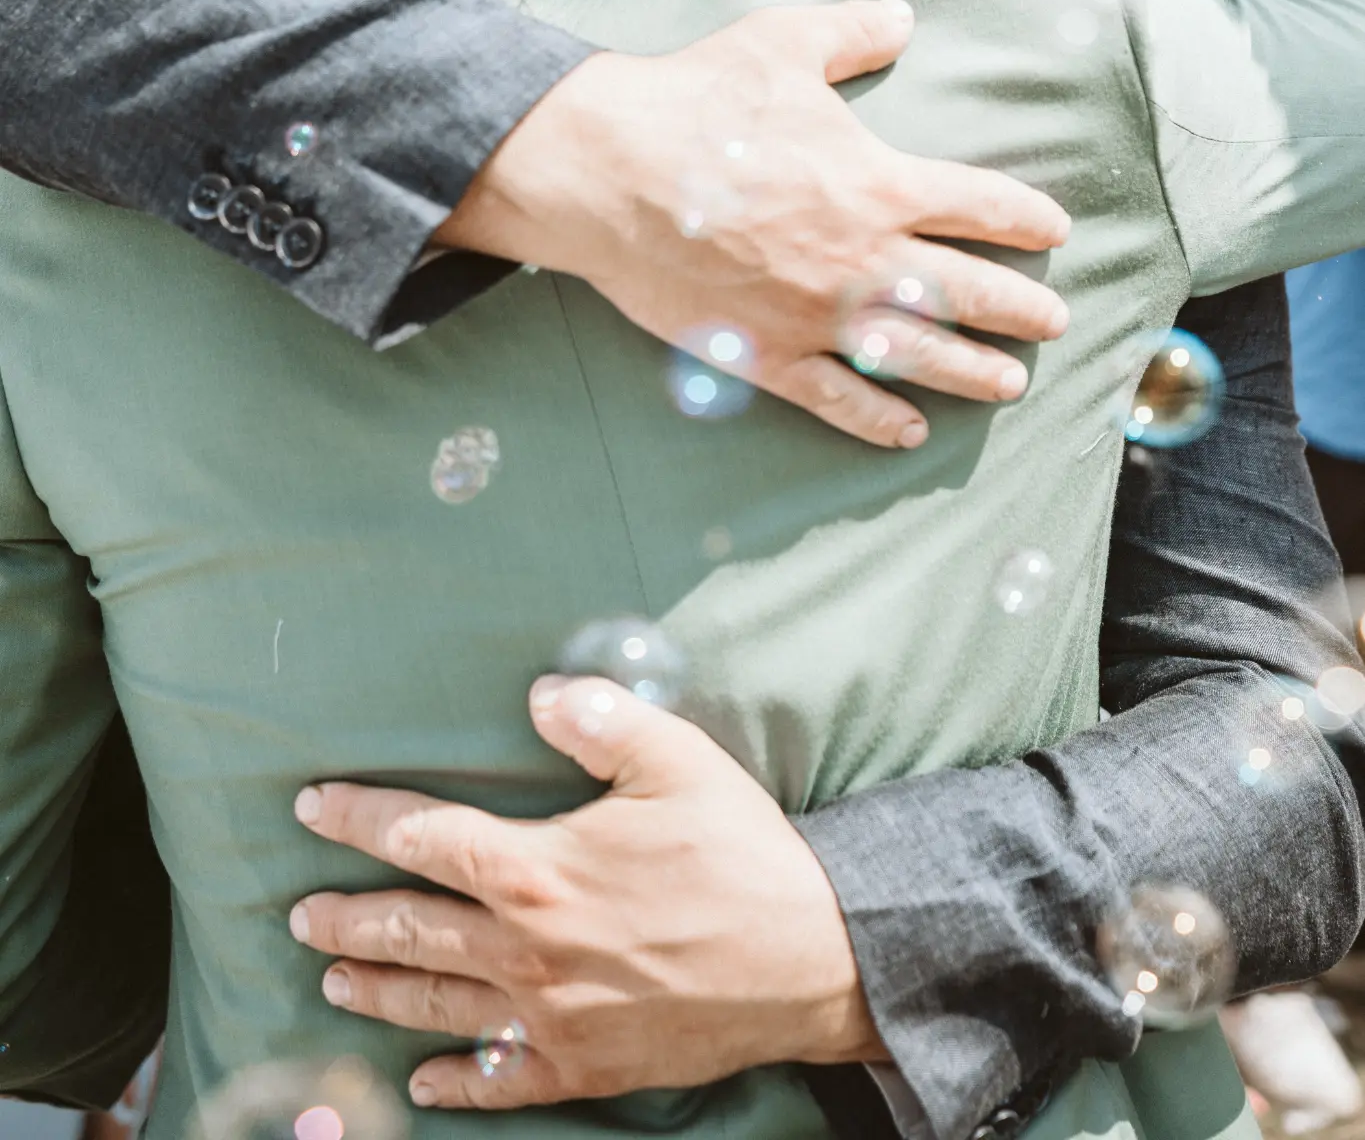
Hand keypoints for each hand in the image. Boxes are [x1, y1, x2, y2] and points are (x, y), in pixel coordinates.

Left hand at [291, 675, 887, 1110]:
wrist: (811, 961)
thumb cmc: (741, 854)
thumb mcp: (678, 759)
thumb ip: (601, 719)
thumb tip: (539, 693)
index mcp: (539, 868)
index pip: (423, 838)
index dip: (359, 819)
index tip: (311, 807)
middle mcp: (527, 949)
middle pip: (409, 929)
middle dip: (345, 914)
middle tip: (298, 910)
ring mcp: (549, 1018)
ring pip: (435, 1004)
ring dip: (374, 988)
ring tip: (331, 975)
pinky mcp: (584, 1068)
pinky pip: (497, 1082)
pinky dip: (450, 1084)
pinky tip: (419, 1080)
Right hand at [438, 0, 1068, 448]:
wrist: (609, 170)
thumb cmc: (696, 99)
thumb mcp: (782, 43)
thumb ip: (852, 33)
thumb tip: (901, 15)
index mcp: (881, 183)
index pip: (981, 206)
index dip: (1026, 219)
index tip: (1054, 231)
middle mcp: (865, 258)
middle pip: (968, 291)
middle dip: (1019, 308)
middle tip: (1053, 322)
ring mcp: (818, 314)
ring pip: (918, 354)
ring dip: (972, 371)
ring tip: (1010, 383)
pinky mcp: (766, 352)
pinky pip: (837, 398)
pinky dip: (878, 419)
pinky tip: (910, 432)